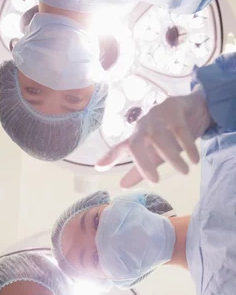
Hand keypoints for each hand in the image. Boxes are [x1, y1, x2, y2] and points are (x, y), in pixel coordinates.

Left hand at [96, 91, 211, 187]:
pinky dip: (187, 145)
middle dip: (143, 163)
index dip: (109, 157)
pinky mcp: (174, 108)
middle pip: (137, 144)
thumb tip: (122, 186)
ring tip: (184, 172)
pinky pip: (180, 129)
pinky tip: (194, 159)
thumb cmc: (170, 134)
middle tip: (155, 181)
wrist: (195, 110)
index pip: (120, 148)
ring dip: (173, 156)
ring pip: (160, 137)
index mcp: (136, 137)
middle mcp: (143, 125)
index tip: (99, 167)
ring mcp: (157, 115)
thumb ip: (140, 170)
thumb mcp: (155, 154)